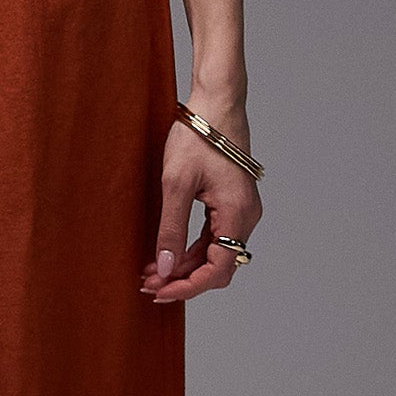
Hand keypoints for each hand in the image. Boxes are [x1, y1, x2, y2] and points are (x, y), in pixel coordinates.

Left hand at [142, 102, 261, 301]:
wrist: (215, 104)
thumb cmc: (198, 137)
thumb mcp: (176, 184)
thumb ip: (170, 229)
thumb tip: (165, 268)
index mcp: (237, 214)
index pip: (218, 269)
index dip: (188, 287)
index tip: (160, 291)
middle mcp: (246, 217)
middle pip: (218, 266)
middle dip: (184, 280)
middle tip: (149, 285)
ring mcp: (241, 211)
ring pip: (215, 254)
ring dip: (184, 266)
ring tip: (151, 272)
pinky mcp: (232, 204)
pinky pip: (214, 238)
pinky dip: (190, 249)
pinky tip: (166, 254)